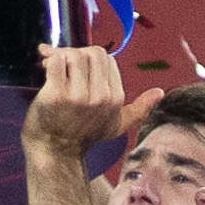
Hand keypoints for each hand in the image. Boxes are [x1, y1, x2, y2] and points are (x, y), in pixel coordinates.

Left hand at [23, 45, 159, 157]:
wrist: (55, 152)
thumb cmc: (83, 135)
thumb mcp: (116, 124)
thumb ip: (139, 108)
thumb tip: (160, 93)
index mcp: (115, 98)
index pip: (107, 58)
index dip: (89, 58)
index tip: (76, 67)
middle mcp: (100, 97)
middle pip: (92, 52)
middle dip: (76, 53)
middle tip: (63, 63)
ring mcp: (78, 96)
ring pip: (74, 55)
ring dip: (60, 57)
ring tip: (52, 67)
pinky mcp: (56, 95)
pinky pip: (55, 62)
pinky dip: (48, 62)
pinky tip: (45, 71)